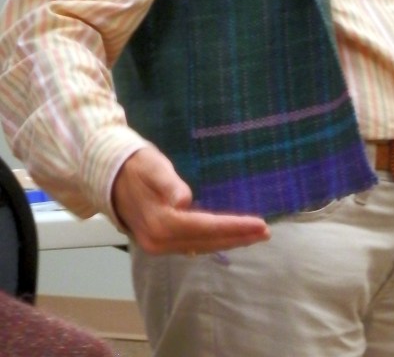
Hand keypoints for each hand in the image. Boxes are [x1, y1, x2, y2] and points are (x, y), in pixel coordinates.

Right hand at [112, 145, 270, 255]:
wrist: (108, 174)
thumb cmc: (135, 165)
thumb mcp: (153, 166)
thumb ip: (169, 183)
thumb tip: (184, 200)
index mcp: (160, 223)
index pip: (205, 228)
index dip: (234, 227)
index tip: (259, 224)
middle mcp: (158, 241)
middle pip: (206, 242)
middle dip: (237, 238)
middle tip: (265, 232)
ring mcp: (157, 244)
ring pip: (200, 247)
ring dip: (228, 241)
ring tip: (253, 236)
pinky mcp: (158, 240)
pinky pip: (191, 244)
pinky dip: (212, 241)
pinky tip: (227, 237)